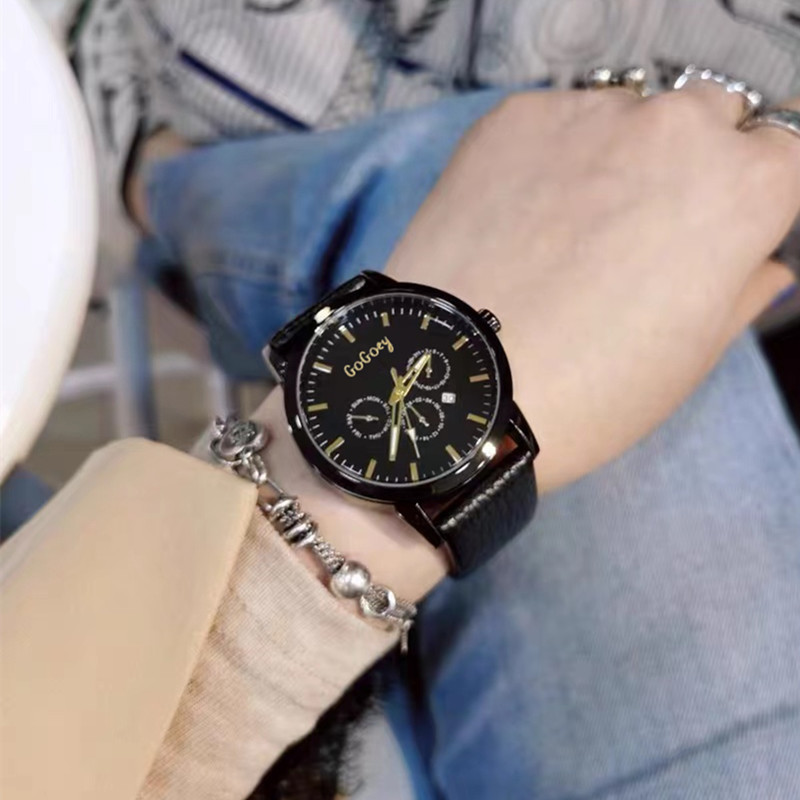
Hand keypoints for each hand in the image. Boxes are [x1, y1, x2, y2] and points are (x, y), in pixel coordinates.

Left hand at [387, 87, 799, 491]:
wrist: (462, 383)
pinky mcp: (513, 119)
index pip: (783, 157)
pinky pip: (554, 123)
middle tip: (640, 230)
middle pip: (709, 120)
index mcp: (742, 188)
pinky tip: (518, 216)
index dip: (752, 199)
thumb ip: (742, 289)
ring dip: (616, 155)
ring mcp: (588, 115)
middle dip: (692, 164)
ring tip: (567, 226)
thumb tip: (760, 263)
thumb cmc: (591, 390)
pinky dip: (550, 157)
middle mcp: (674, 129)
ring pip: (628, 115)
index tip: (719, 233)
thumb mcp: (691, 356)